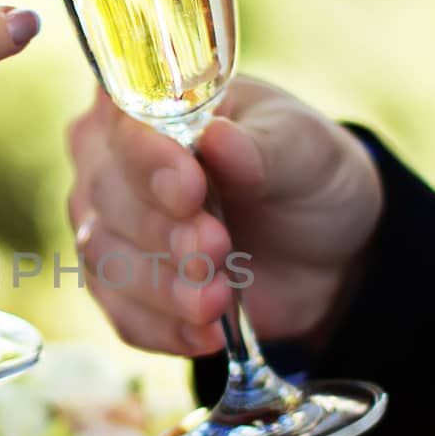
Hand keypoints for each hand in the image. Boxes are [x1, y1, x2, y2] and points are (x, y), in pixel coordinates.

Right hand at [67, 78, 382, 357]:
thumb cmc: (306, 174)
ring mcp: (110, 227)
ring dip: (164, 285)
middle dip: (162, 229)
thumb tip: (218, 141)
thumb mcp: (305, 149)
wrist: (329, 251)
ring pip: (106, 259)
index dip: (148, 158)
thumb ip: (262, 147)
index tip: (190, 187)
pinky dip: (166, 328)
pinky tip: (208, 332)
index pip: (123, 123)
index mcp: (150, 103)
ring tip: (219, 296)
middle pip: (106, 195)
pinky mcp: (124, 289)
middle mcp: (113, 161)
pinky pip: (125, 316)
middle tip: (218, 246)